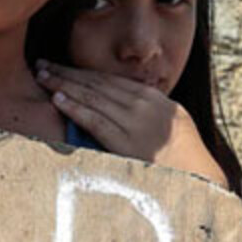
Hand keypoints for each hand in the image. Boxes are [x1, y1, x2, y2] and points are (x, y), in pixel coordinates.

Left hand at [35, 61, 226, 184]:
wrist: (199, 176)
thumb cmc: (186, 155)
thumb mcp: (173, 121)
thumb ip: (151, 109)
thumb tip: (129, 104)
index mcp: (153, 97)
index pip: (110, 80)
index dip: (84, 72)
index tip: (64, 67)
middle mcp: (142, 104)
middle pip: (97, 83)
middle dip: (68, 73)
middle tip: (43, 64)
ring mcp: (133, 122)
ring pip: (92, 97)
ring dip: (64, 85)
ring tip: (43, 76)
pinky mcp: (124, 142)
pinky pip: (95, 121)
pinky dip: (75, 108)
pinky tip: (58, 99)